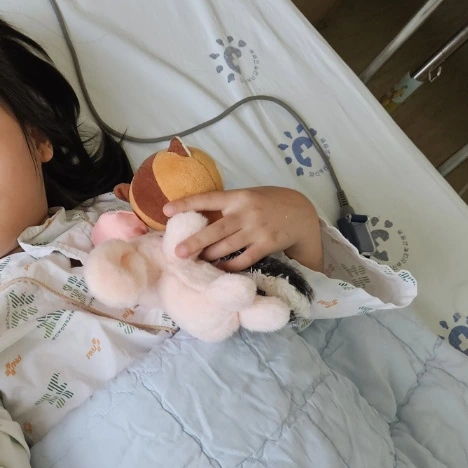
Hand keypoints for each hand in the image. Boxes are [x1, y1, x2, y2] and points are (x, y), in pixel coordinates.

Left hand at [163, 187, 323, 271]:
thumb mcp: (247, 197)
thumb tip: (196, 218)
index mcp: (238, 197)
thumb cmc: (267, 203)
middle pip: (216, 230)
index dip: (186, 204)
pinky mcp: (266, 245)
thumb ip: (227, 206)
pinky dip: (230, 266)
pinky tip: (220, 270)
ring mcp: (257, 229)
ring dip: (210, 256)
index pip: (208, 199)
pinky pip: (244, 259)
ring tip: (197, 262)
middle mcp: (246, 212)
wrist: (300, 212)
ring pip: (227, 247)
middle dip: (195, 242)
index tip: (166, 210)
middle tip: (177, 252)